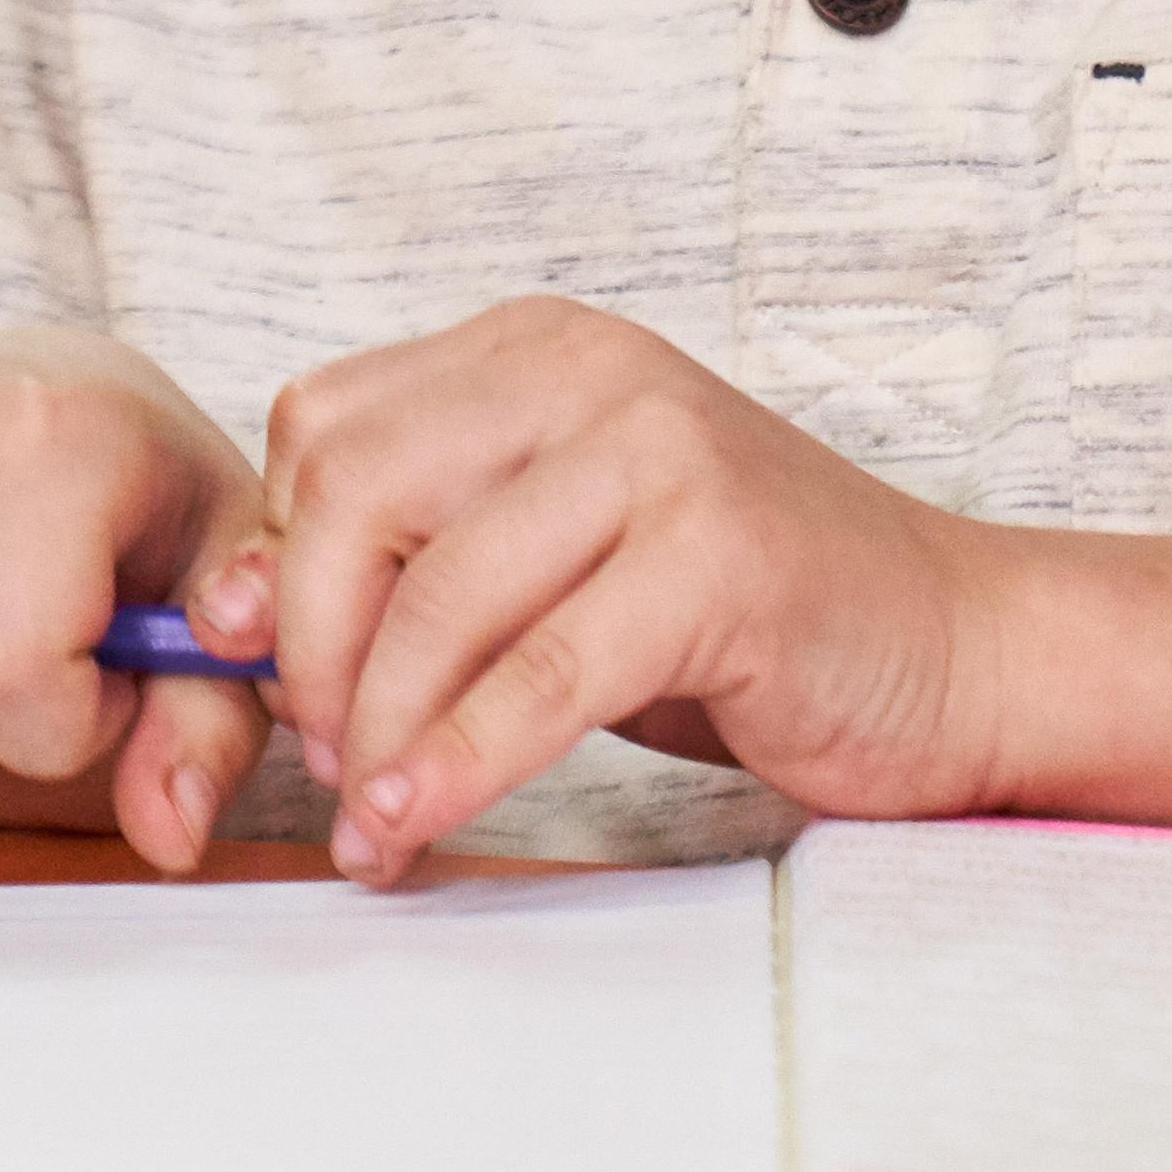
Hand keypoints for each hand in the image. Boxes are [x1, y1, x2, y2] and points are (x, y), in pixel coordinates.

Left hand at [233, 297, 1012, 885]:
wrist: (955, 653)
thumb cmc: (737, 620)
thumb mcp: (548, 563)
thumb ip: (407, 566)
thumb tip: (215, 616)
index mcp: (532, 350)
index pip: (324, 428)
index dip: (279, 562)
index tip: (279, 676)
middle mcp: (590, 371)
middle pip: (355, 493)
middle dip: (313, 648)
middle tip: (330, 760)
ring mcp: (661, 452)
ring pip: (438, 593)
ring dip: (381, 729)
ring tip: (372, 819)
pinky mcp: (719, 559)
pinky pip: (540, 675)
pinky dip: (460, 762)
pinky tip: (420, 821)